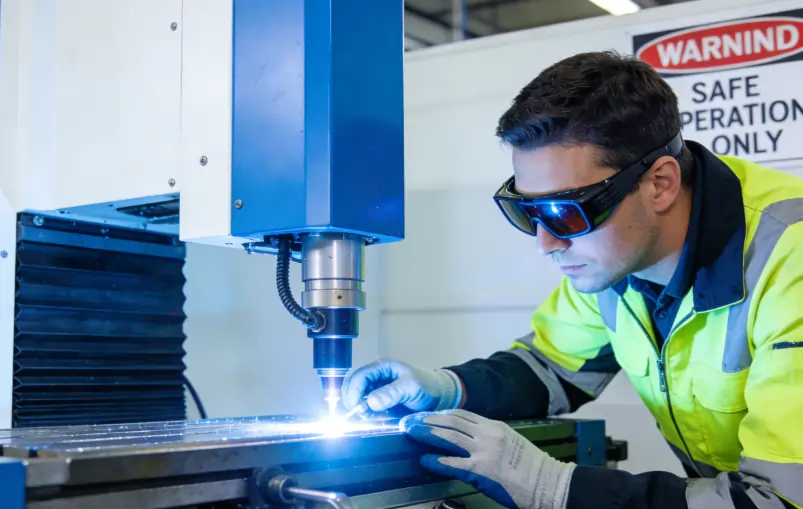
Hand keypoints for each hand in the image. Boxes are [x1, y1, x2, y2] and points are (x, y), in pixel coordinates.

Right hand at [341, 358, 462, 412]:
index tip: (356, 409)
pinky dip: (364, 414)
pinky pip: (364, 406)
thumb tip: (370, 403)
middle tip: (361, 416)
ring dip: (357, 409)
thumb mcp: (411, 388)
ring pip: (356, 397)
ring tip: (367, 418)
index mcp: (381, 366)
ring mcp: (375, 387)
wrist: (439, 395)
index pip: (358, 376)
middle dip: (352, 401)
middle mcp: (375, 375)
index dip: (353, 392)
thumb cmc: (428, 386)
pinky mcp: (378, 399)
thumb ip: (391, 394)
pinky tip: (371, 419)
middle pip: (352, 386)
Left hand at [401, 409, 574, 508]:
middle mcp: (488, 434)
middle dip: (427, 419)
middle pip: (450, 421)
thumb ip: (490, 437)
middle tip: (410, 420)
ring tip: (410, 432)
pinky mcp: (481, 470)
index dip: (439, 414)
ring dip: (426, 433)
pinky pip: (453, 463)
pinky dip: (436, 460)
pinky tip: (424, 459)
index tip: (425, 414)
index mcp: (494, 426)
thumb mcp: (511, 442)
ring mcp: (484, 451)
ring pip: (448, 436)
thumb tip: (469, 438)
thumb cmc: (531, 467)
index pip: (461, 414)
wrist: (547, 483)